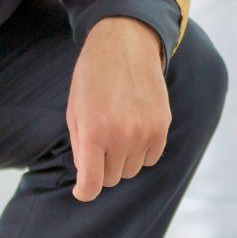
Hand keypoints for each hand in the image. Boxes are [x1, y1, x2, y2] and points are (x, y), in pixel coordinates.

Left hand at [65, 17, 169, 200]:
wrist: (125, 45)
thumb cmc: (93, 77)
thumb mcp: (75, 110)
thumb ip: (80, 146)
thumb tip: (88, 176)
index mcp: (93, 133)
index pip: (92, 184)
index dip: (84, 192)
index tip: (82, 190)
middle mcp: (121, 137)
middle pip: (111, 178)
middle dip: (102, 167)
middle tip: (99, 143)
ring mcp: (145, 133)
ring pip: (131, 170)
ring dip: (122, 159)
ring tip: (117, 130)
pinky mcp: (162, 128)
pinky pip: (151, 158)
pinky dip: (141, 151)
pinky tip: (134, 129)